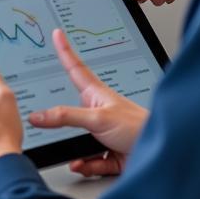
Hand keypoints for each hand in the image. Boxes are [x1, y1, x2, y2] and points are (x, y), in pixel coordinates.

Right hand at [28, 29, 146, 176]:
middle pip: (72, 112)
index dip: (65, 50)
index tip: (58, 34)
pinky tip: (82, 165)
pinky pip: (90, 160)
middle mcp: (98, 112)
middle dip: (61, 120)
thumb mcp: (97, 118)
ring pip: (79, 141)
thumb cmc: (138, 126)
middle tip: (46, 119)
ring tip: (73, 156)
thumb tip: (39, 116)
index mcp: (96, 94)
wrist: (160, 152)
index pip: (76, 67)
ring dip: (75, 152)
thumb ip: (66, 117)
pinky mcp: (108, 153)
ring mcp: (103, 133)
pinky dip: (86, 164)